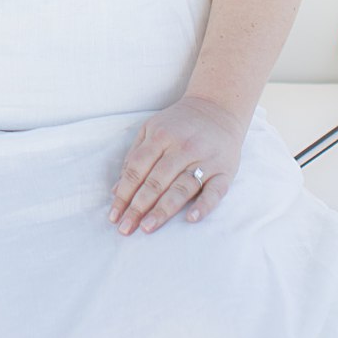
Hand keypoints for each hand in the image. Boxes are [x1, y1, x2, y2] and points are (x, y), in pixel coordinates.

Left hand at [108, 93, 247, 235]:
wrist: (218, 108)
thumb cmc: (179, 123)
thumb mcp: (152, 129)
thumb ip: (134, 157)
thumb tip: (117, 190)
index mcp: (160, 136)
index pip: (137, 169)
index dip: (124, 193)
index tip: (113, 215)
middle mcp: (182, 148)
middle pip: (156, 181)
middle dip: (138, 207)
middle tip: (125, 228)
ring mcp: (204, 160)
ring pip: (181, 188)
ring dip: (163, 210)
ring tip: (147, 227)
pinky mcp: (224, 171)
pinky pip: (214, 192)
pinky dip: (203, 206)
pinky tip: (191, 219)